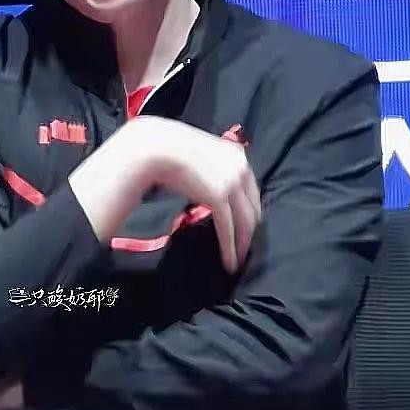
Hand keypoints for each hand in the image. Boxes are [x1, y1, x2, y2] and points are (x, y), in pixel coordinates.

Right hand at [70, 116, 260, 274]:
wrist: (156, 147)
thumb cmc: (171, 148)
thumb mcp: (201, 152)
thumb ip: (213, 165)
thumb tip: (211, 181)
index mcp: (238, 156)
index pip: (251, 191)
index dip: (249, 212)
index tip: (245, 227)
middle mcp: (241, 169)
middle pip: (252, 209)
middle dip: (249, 232)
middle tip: (244, 250)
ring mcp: (231, 183)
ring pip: (244, 222)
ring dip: (242, 245)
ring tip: (237, 262)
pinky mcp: (218, 198)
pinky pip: (228, 229)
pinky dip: (230, 248)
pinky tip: (229, 263)